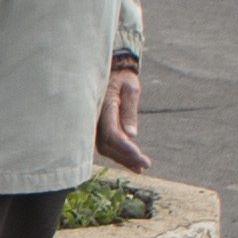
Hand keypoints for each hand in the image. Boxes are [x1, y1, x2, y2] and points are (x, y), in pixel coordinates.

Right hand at [96, 56, 149, 171]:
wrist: (108, 69)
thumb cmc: (122, 77)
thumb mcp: (131, 89)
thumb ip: (130, 111)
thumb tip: (131, 135)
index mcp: (104, 106)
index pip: (113, 135)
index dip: (126, 149)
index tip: (142, 158)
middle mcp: (94, 117)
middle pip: (107, 145)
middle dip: (126, 157)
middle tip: (145, 165)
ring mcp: (92, 124)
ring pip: (104, 148)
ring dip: (122, 159)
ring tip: (140, 167)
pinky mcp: (94, 127)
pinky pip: (103, 143)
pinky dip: (117, 153)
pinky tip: (130, 162)